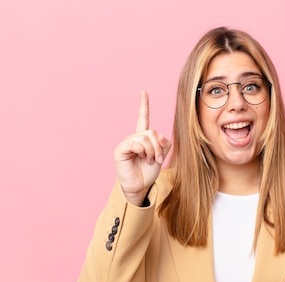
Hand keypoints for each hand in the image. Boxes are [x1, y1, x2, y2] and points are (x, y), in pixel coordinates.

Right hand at [114, 91, 171, 205]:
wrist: (140, 186)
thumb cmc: (148, 172)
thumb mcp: (160, 155)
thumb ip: (163, 143)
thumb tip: (159, 136)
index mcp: (142, 137)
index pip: (143, 118)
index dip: (143, 105)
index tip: (143, 92)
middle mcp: (133, 137)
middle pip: (151, 132)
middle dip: (158, 146)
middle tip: (157, 159)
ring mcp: (126, 142)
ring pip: (146, 137)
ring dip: (152, 151)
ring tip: (149, 160)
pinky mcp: (120, 149)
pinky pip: (135, 143)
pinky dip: (142, 151)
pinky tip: (142, 158)